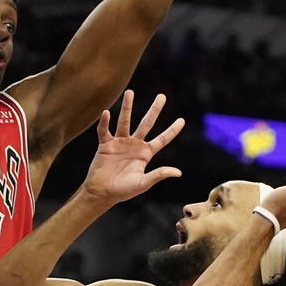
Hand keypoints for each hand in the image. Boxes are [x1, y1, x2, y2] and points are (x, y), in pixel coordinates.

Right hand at [81, 90, 183, 205]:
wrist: (102, 193)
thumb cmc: (123, 191)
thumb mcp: (143, 183)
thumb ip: (159, 175)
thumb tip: (178, 172)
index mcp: (145, 154)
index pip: (162, 139)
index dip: (172, 130)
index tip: (182, 120)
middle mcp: (134, 145)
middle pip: (146, 123)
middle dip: (154, 110)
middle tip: (162, 96)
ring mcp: (120, 142)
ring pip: (125, 121)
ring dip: (127, 107)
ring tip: (130, 92)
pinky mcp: (105, 144)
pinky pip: (105, 130)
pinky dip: (105, 122)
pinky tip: (106, 113)